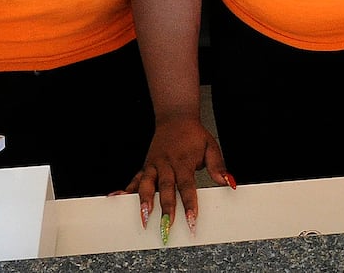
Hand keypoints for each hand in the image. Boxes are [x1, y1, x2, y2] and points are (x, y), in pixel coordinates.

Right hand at [124, 113, 230, 234]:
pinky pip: (135, 180)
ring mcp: (153, 165)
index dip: (189, 204)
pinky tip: (115, 199)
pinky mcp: (146, 167)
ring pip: (146, 185)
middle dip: (166, 209)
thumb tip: (228, 183)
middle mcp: (166, 164)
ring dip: (143, 202)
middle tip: (166, 227)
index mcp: (184, 161)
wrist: (175, 117)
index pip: (187, 186)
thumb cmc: (194, 136)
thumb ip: (218, 166)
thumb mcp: (211, 146)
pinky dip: (125, 190)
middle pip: (165, 189)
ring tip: (143, 218)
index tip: (191, 221)